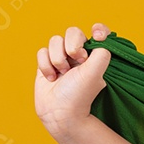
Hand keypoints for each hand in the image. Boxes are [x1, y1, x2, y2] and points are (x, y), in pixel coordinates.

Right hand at [34, 23, 111, 140]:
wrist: (59, 113)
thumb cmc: (80, 95)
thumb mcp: (95, 73)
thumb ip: (101, 54)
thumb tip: (101, 41)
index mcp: (95, 57)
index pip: (98, 33)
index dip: (98, 30)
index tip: (97, 35)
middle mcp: (79, 56)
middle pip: (73, 32)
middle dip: (72, 44)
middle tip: (77, 59)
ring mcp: (62, 59)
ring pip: (54, 40)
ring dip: (57, 57)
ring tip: (63, 74)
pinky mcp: (46, 64)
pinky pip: (41, 51)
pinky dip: (45, 65)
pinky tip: (52, 78)